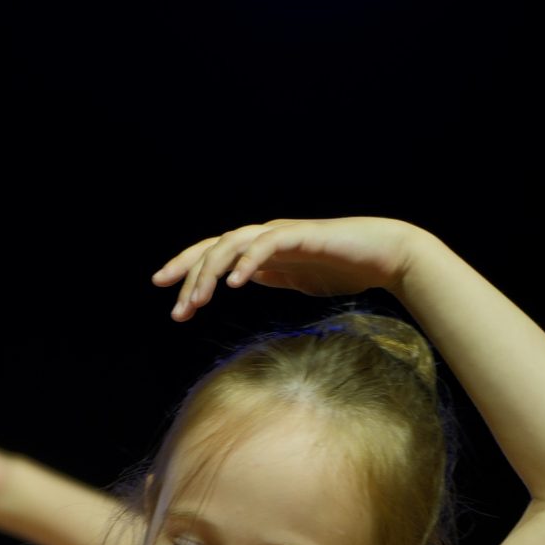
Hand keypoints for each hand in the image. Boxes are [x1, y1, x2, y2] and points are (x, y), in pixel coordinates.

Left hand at [152, 218, 424, 320]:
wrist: (382, 255)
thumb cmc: (342, 268)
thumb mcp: (295, 278)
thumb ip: (269, 275)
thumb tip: (244, 278)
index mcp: (260, 249)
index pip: (213, 254)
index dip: (186, 267)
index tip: (162, 286)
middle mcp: (265, 236)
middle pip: (214, 249)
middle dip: (189, 277)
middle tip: (177, 310)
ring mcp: (282, 233)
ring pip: (233, 246)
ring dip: (211, 274)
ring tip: (197, 301)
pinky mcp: (302, 236)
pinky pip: (267, 245)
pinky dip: (248, 262)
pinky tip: (236, 283)